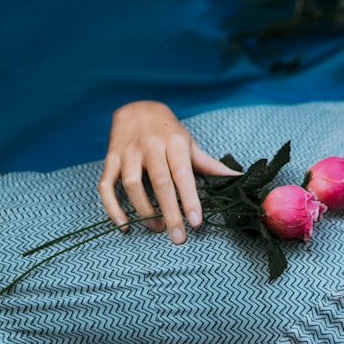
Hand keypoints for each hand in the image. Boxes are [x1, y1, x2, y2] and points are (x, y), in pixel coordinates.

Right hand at [98, 100, 240, 243]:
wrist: (135, 107)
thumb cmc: (167, 130)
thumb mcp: (188, 143)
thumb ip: (208, 164)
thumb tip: (236, 177)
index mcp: (173, 142)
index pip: (182, 173)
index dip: (189, 199)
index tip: (196, 222)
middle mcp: (149, 146)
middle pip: (159, 183)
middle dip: (170, 212)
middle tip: (179, 237)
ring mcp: (127, 152)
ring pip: (132, 185)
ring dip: (144, 210)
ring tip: (157, 228)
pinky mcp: (110, 159)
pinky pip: (106, 185)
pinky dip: (112, 207)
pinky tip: (123, 225)